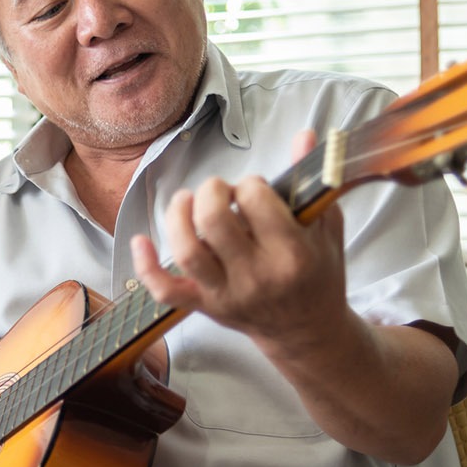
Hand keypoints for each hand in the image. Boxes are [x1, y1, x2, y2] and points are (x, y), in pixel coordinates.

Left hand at [129, 129, 349, 351]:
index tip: (254, 189)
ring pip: (187, 251)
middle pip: (214, 221)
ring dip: (178, 216)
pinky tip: (140, 240)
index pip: (256, 201)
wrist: (307, 331)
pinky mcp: (205, 306)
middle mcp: (257, 276)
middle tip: (219, 190)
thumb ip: (312, 181)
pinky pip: (165, 290)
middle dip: (211, 191)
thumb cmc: (318, 274)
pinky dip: (146, 266)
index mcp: (292, 254)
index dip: (250, 184)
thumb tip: (305, 135)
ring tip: (186, 200)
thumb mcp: (327, 227)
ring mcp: (227, 294)